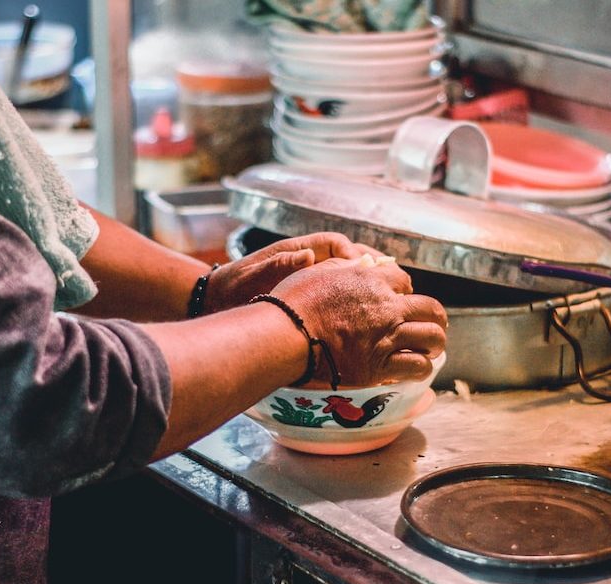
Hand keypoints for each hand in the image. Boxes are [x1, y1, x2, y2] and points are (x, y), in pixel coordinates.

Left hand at [203, 233, 377, 313]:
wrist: (215, 301)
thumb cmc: (231, 288)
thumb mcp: (250, 278)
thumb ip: (276, 267)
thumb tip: (306, 257)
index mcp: (295, 251)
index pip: (334, 243)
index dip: (353, 254)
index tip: (366, 271)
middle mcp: (306, 260)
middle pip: (348, 256)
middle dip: (372, 266)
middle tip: (394, 282)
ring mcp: (309, 277)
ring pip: (348, 273)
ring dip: (370, 282)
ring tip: (393, 295)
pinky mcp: (310, 293)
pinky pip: (340, 291)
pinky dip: (358, 297)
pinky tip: (372, 313)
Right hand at [270, 258, 446, 385]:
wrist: (285, 335)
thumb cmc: (293, 302)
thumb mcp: (319, 271)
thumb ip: (344, 268)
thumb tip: (360, 266)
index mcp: (371, 280)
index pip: (403, 280)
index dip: (404, 290)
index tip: (400, 299)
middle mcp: (386, 307)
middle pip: (430, 308)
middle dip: (434, 316)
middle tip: (431, 323)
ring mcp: (386, 337)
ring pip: (432, 337)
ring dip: (434, 342)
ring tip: (430, 347)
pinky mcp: (380, 366)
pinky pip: (417, 366)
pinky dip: (422, 367)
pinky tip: (418, 368)